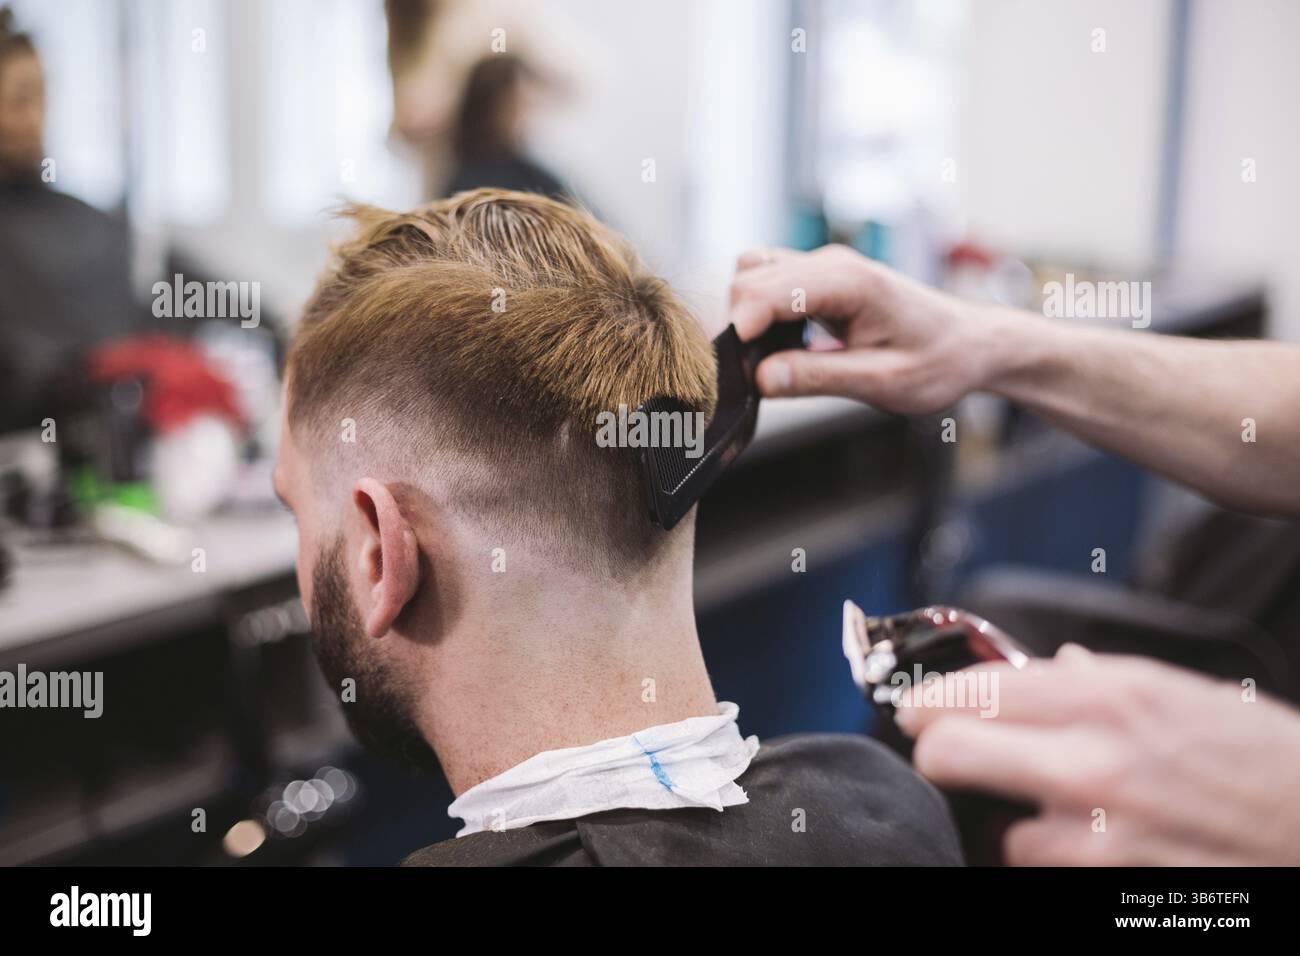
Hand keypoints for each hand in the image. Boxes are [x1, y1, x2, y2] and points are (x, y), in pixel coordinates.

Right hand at [728, 245, 1007, 413]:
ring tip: (760, 359)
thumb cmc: (938, 361)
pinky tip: (774, 347)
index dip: (740, 323)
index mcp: (850, 282)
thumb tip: (760, 378)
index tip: (731, 364)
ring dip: (745, 313)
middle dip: (737, 321)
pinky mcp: (820, 281)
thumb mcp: (882, 382)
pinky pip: (770, 283)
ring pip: (754, 273)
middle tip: (745, 373)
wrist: (971, 344)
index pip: (768, 288)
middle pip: (750, 277)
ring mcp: (825, 268)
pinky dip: (758, 311)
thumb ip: (818, 379)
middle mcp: (832, 264)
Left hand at [896, 645, 1299, 864]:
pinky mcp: (1110, 888)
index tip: (917, 706)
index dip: (931, 699)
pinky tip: (1086, 847)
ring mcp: (1097, 835)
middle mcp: (1091, 760)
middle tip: (944, 751)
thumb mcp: (1183, 694)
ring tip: (1052, 812)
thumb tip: (1048, 669)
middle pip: (946, 751)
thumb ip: (1100, 682)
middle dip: (937, 750)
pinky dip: (1052, 860)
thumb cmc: (1267, 760)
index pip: (972, 689)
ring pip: (995, 830)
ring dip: (1013, 822)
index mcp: (1108, 695)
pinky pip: (1043, 870)